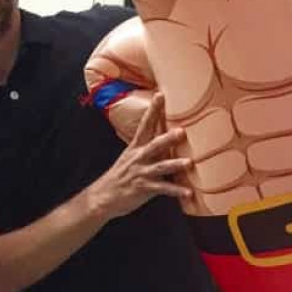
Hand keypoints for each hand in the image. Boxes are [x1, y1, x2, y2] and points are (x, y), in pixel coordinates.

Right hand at [89, 93, 192, 220]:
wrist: (102, 197)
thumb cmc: (121, 176)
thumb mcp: (130, 157)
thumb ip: (148, 148)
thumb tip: (166, 137)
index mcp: (135, 148)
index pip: (145, 125)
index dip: (152, 111)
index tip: (160, 95)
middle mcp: (138, 158)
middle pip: (154, 145)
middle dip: (167, 138)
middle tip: (182, 131)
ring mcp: (141, 173)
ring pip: (160, 167)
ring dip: (175, 164)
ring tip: (189, 163)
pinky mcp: (143, 189)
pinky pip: (162, 190)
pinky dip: (176, 191)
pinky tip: (189, 193)